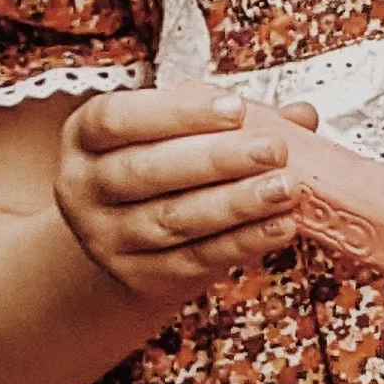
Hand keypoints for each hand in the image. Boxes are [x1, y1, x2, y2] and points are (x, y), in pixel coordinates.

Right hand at [54, 87, 317, 300]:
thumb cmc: (160, 171)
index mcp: (85, 138)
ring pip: (174, 220)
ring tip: (287, 188)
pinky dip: (244, 242)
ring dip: (237, 204)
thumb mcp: (175, 134)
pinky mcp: (140, 276)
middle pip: (146, 171)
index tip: (235, 107)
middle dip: (216, 160)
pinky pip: (197, 259)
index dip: (177, 112)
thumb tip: (299, 115)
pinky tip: (281, 226)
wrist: (124, 245)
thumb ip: (231, 120)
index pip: (118, 118)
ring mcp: (108, 238)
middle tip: (274, 150)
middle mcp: (85, 188)